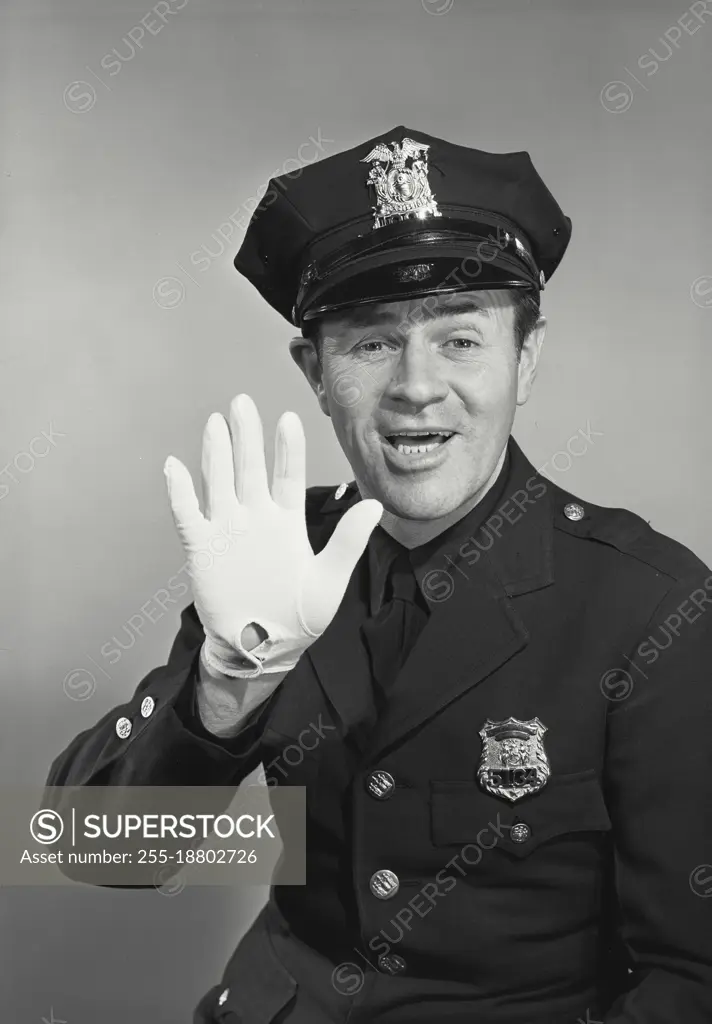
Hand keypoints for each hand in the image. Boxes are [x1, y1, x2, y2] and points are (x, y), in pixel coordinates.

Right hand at [163, 394, 381, 676]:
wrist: (262, 649)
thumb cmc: (299, 617)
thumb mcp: (330, 580)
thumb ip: (349, 541)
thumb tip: (375, 504)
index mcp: (286, 521)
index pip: (287, 475)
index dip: (288, 448)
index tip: (289, 419)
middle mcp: (255, 517)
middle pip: (248, 468)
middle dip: (246, 435)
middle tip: (242, 402)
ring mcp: (226, 529)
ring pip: (218, 481)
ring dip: (215, 452)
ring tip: (216, 422)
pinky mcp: (202, 547)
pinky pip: (187, 514)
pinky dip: (179, 491)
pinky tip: (174, 466)